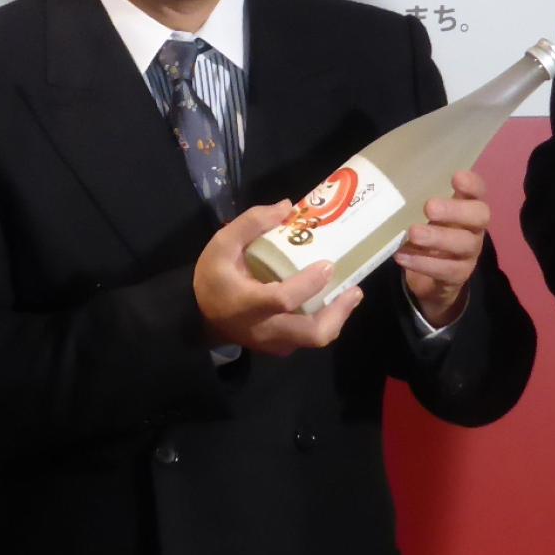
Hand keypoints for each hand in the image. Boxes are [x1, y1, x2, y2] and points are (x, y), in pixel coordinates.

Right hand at [194, 200, 363, 356]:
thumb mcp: (222, 243)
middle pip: (310, 333)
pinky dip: (324, 322)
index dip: (308, 284)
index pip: (282, 299)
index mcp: (246, 303)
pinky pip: (307, 339)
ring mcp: (273, 343)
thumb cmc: (213, 277)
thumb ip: (251, 223)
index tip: (328, 264)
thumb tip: (288, 206)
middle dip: (337, 312)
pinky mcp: (278, 348)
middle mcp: (263, 329)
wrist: (200, 315)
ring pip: (314, 339)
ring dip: (337, 318)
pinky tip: (330, 302)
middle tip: (354, 288)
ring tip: (351, 294)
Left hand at [396, 169, 488, 327]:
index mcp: (467, 205)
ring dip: (438, 238)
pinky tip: (402, 256)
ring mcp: (470, 252)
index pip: (478, 190)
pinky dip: (423, 263)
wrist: (429, 272)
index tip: (456, 177)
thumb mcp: (422, 211)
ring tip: (413, 233)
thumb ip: (412, 196)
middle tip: (429, 207)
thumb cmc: (426, 229)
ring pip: (465, 244)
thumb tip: (375, 176)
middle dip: (455, 210)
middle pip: (480, 215)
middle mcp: (474, 227)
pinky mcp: (459, 274)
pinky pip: (447, 270)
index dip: (472, 183)